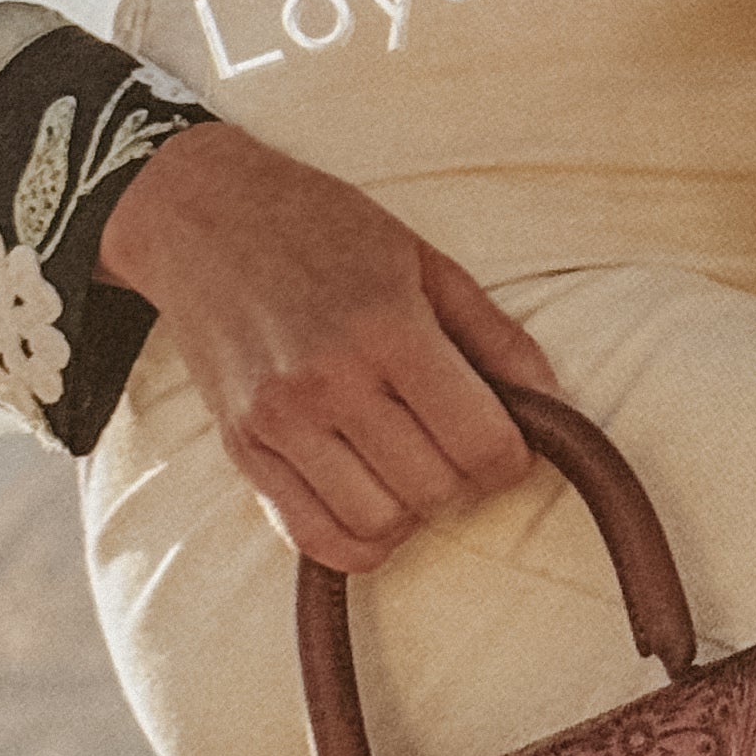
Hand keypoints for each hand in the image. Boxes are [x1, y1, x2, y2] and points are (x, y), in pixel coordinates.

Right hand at [97, 123, 561, 573]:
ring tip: (413, 464)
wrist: (201, 215)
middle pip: (434, 490)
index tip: (508, 440)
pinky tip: (373, 500)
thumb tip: (554, 407)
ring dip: (413, 510)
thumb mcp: (425, 262)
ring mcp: (276, 422)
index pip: (480, 443)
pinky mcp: (240, 449)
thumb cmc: (324, 229)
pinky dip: (358, 540)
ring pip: (379, 525)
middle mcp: (326, 382)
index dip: (513, 457)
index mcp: (386, 329)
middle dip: (467, 481)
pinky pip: (312, 538)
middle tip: (459, 446)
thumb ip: (496, 338)